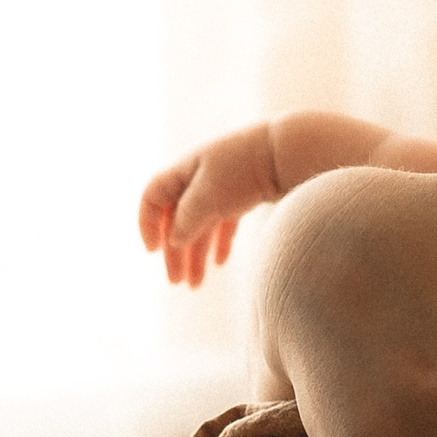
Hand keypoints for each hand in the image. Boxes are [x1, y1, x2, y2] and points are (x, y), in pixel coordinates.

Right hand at [138, 124, 278, 286]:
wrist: (290, 151)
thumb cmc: (245, 170)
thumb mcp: (208, 197)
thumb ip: (186, 220)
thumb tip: (174, 241)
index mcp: (184, 170)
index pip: (153, 196)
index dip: (147, 224)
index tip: (153, 252)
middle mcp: (200, 176)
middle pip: (177, 217)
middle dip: (174, 251)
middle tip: (176, 282)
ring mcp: (223, 184)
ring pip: (201, 224)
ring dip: (195, 254)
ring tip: (195, 285)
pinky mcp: (245, 193)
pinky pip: (225, 222)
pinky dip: (220, 242)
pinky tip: (220, 263)